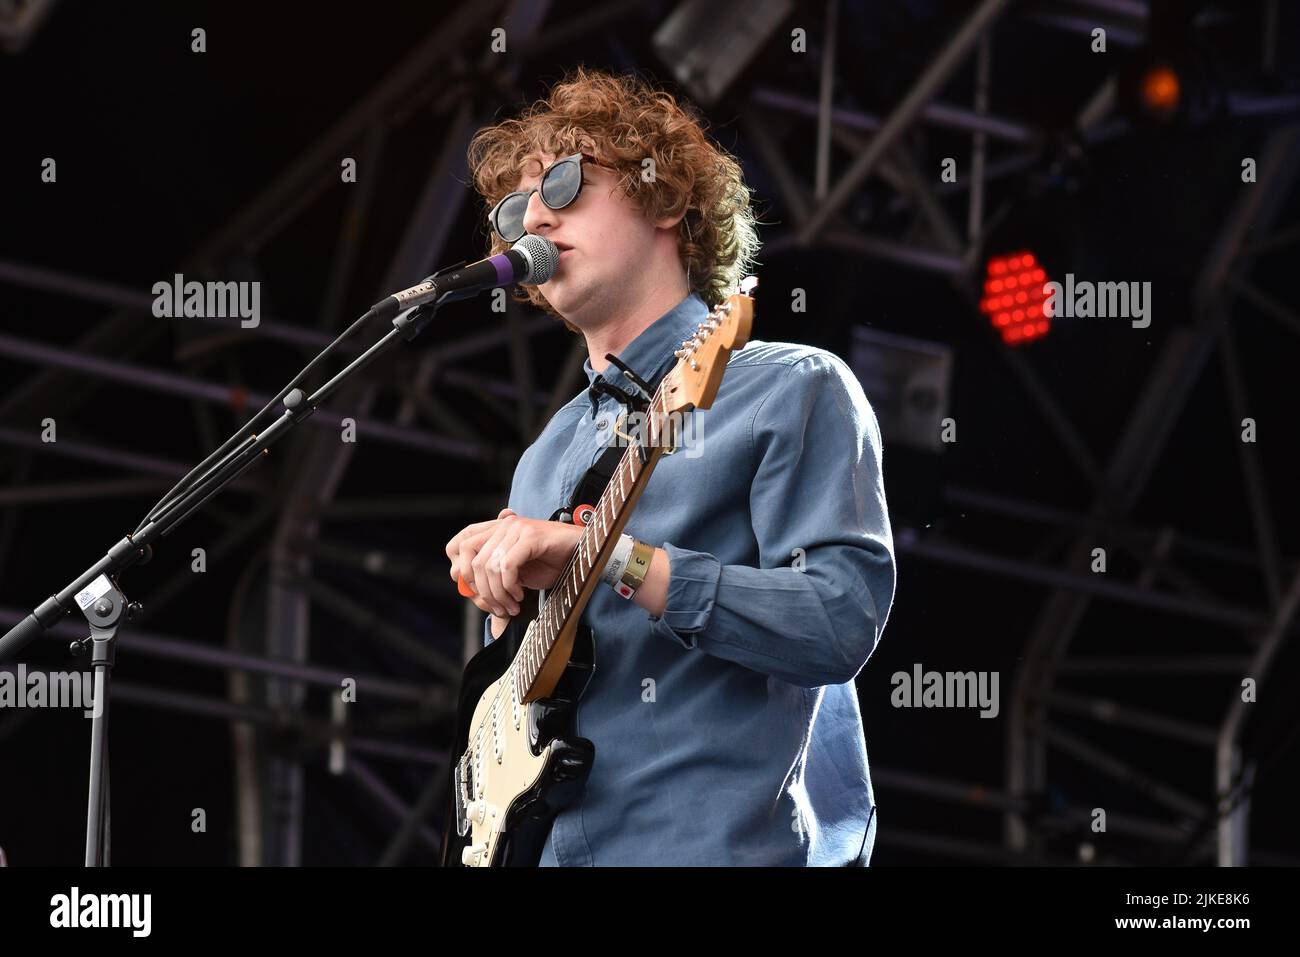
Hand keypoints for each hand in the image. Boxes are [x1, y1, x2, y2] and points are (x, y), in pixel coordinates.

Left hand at [445, 508, 583, 618]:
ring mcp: (516, 528)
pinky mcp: (530, 536)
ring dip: (498, 594)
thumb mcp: (515, 572)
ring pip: (489, 566)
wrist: (582, 555)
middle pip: (471, 561)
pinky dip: (510, 586)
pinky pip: (507, 565)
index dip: (461, 572)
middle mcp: (502, 525)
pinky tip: (520, 595)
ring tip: (511, 605)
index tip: (475, 595)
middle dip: (481, 591)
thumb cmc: (550, 563)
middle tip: (497, 607)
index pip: (458, 545)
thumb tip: (470, 592)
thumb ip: (493, 577)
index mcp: (494, 530)